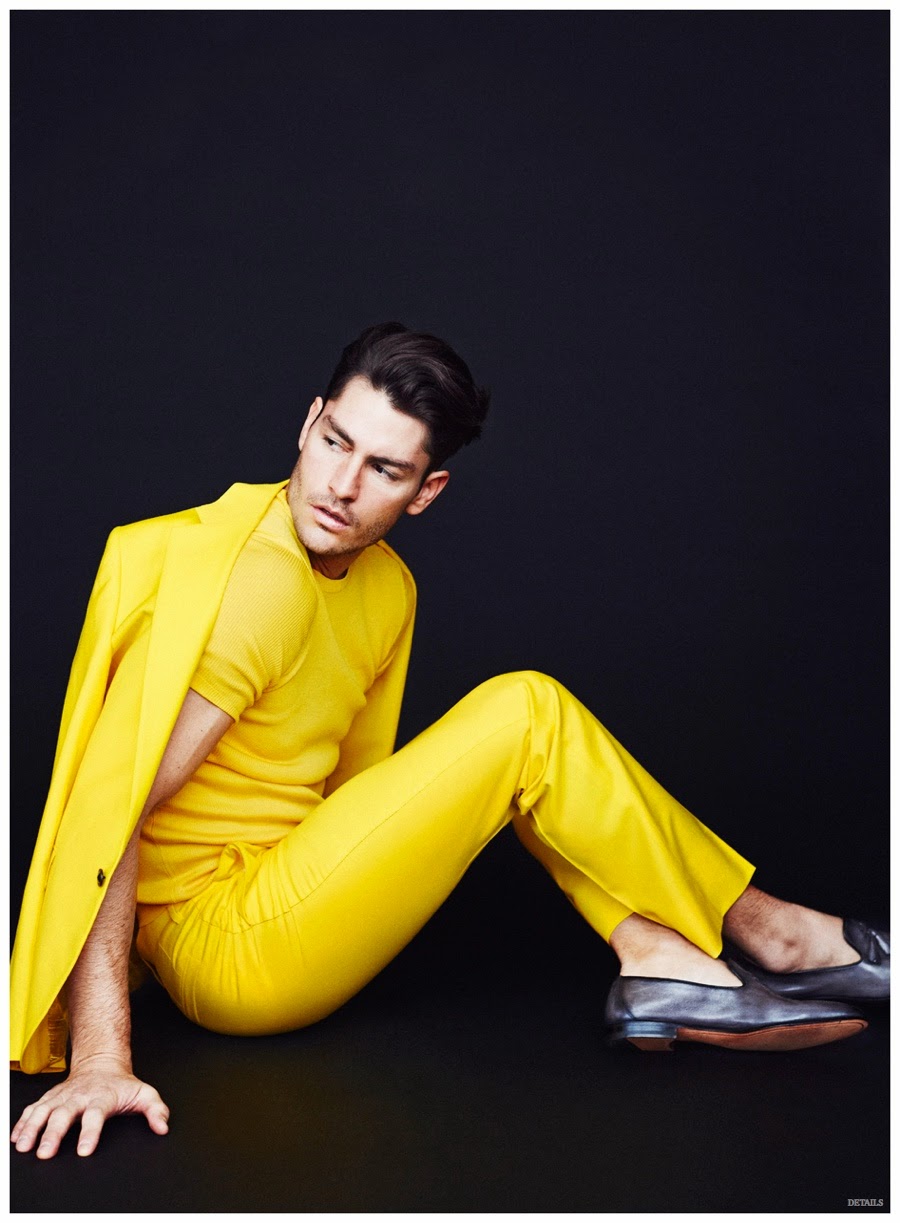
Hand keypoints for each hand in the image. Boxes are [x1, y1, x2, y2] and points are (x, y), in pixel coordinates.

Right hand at [10, 1056, 169, 1157]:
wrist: (103, 1063)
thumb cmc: (122, 1084)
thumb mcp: (144, 1094)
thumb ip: (156, 1110)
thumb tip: (163, 1127)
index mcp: (102, 1097)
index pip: (96, 1115)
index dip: (90, 1133)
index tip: (85, 1150)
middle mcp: (79, 1096)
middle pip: (64, 1114)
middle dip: (53, 1134)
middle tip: (45, 1152)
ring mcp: (63, 1096)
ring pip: (44, 1111)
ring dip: (32, 1128)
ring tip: (23, 1145)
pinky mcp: (51, 1098)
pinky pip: (33, 1109)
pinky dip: (23, 1122)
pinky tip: (16, 1137)